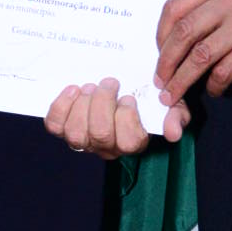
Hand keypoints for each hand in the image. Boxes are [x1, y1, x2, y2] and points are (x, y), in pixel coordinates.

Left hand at [45, 78, 167, 156]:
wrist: (123, 86)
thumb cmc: (147, 99)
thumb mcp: (170, 105)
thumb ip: (176, 116)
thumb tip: (173, 132)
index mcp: (133, 142)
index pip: (128, 142)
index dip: (126, 118)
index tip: (128, 98)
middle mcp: (106, 147)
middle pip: (100, 135)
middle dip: (102, 104)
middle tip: (109, 83)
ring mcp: (83, 140)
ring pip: (76, 134)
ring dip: (82, 106)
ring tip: (91, 87)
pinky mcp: (63, 129)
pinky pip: (55, 125)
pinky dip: (61, 106)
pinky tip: (73, 90)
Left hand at [155, 0, 231, 103]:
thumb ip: (207, 5)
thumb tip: (171, 39)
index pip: (175, 7)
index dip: (161, 35)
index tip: (159, 54)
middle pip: (184, 32)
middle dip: (166, 61)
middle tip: (160, 81)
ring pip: (201, 55)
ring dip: (183, 79)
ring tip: (174, 94)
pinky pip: (225, 70)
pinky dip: (214, 84)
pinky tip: (214, 89)